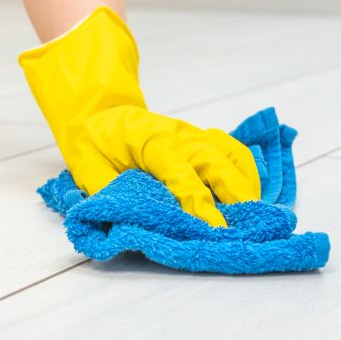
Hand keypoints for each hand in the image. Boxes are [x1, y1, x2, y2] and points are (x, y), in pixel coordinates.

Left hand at [68, 105, 258, 225]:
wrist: (99, 112)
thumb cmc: (92, 142)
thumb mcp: (87, 168)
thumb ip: (107, 193)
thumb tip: (124, 223)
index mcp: (149, 140)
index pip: (181, 173)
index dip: (199, 203)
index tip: (215, 228)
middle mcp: (178, 134)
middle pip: (216, 161)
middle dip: (234, 194)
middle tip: (245, 226)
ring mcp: (193, 134)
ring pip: (231, 153)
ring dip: (246, 183)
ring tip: (253, 215)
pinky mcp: (201, 138)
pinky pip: (233, 150)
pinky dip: (247, 171)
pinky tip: (249, 195)